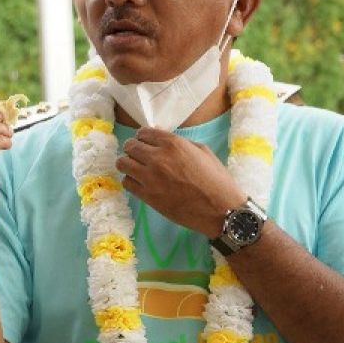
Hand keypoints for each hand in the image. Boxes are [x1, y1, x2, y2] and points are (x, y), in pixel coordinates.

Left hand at [116, 128, 245, 235]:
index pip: (143, 133)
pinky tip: (140, 183)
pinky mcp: (147, 196)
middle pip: (130, 146)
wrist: (220, 210)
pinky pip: (126, 183)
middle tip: (139, 155)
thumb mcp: (203, 152)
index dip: (143, 137)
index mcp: (173, 144)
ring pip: (122, 163)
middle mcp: (157, 158)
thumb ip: (180, 143)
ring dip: (128, 164)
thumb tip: (162, 139)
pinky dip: (130, 181)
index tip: (145, 142)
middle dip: (132, 148)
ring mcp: (150, 177)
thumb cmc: (217, 180)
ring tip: (136, 169)